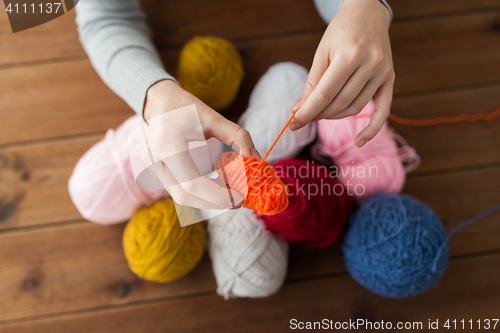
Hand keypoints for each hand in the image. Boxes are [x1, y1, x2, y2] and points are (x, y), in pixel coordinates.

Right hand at [143, 80, 260, 209]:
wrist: (161, 101)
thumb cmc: (188, 108)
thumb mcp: (215, 118)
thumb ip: (238, 137)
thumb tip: (256, 159)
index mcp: (168, 145)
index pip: (192, 183)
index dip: (217, 195)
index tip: (240, 195)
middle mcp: (154, 159)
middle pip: (184, 195)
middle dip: (214, 202)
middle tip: (238, 200)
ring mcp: (150, 167)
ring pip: (180, 197)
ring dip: (207, 200)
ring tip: (229, 194)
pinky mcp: (154, 172)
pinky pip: (177, 191)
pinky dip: (199, 194)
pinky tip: (216, 188)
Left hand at [290, 0, 394, 146]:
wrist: (367, 14)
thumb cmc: (339, 33)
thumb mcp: (322, 53)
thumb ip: (312, 84)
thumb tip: (299, 112)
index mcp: (349, 54)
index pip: (324, 94)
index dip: (307, 112)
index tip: (293, 124)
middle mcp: (370, 64)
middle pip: (340, 103)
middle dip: (318, 115)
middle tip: (305, 116)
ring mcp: (382, 72)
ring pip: (355, 108)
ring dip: (335, 117)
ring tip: (320, 114)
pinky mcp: (390, 79)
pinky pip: (383, 111)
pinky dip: (371, 129)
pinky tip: (358, 142)